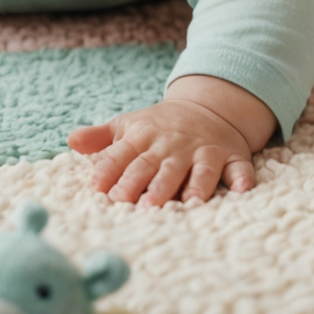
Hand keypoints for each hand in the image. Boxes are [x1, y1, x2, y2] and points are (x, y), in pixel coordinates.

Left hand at [68, 76, 274, 206]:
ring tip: (186, 202)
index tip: (99, 190)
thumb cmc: (159, 127)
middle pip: (158, 167)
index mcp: (144, 137)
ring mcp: (204, 150)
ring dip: (193, 186)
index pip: (124, 156)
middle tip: (141, 207)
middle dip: (150, 185)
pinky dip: (242, 178)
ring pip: (198, 170)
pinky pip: (238, 168)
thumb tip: (71, 141)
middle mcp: (173, 145)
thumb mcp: (128, 125)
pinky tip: (241, 190)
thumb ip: (101, 139)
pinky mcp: (231, 156)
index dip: (111, 172)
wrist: (208, 107)